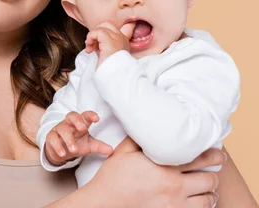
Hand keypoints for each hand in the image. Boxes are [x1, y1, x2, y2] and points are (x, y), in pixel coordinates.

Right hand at [44, 111, 112, 165]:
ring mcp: (59, 129)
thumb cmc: (77, 144)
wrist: (61, 151)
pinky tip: (62, 153)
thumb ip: (99, 147)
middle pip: (71, 116)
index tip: (96, 118)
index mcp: (80, 123)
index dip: (90, 115)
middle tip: (83, 129)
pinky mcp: (51, 137)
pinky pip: (52, 138)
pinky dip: (57, 146)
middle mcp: (69, 124)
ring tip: (74, 150)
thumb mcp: (89, 145)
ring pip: (62, 128)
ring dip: (68, 139)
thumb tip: (111, 150)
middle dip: (77, 121)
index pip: (85, 116)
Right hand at [81, 137, 223, 207]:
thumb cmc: (113, 177)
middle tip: (212, 170)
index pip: (200, 159)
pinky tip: (196, 199)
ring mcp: (175, 204)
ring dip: (209, 192)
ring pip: (208, 199)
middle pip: (210, 180)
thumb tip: (150, 125)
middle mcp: (174, 187)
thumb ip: (140, 139)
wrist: (105, 202)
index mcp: (164, 167)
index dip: (214, 155)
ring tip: (204, 186)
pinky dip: (201, 205)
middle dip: (213, 174)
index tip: (218, 153)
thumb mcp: (124, 152)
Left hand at [85, 22, 134, 65]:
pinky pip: (97, 32)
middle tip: (92, 44)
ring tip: (90, 48)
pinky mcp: (110, 42)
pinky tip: (89, 49)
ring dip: (91, 37)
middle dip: (96, 31)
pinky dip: (90, 38)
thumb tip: (94, 41)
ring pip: (101, 28)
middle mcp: (122, 38)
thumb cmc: (110, 69)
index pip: (119, 27)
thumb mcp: (107, 55)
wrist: (115, 77)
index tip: (98, 44)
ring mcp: (117, 39)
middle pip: (107, 24)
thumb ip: (103, 46)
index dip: (105, 32)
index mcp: (123, 41)